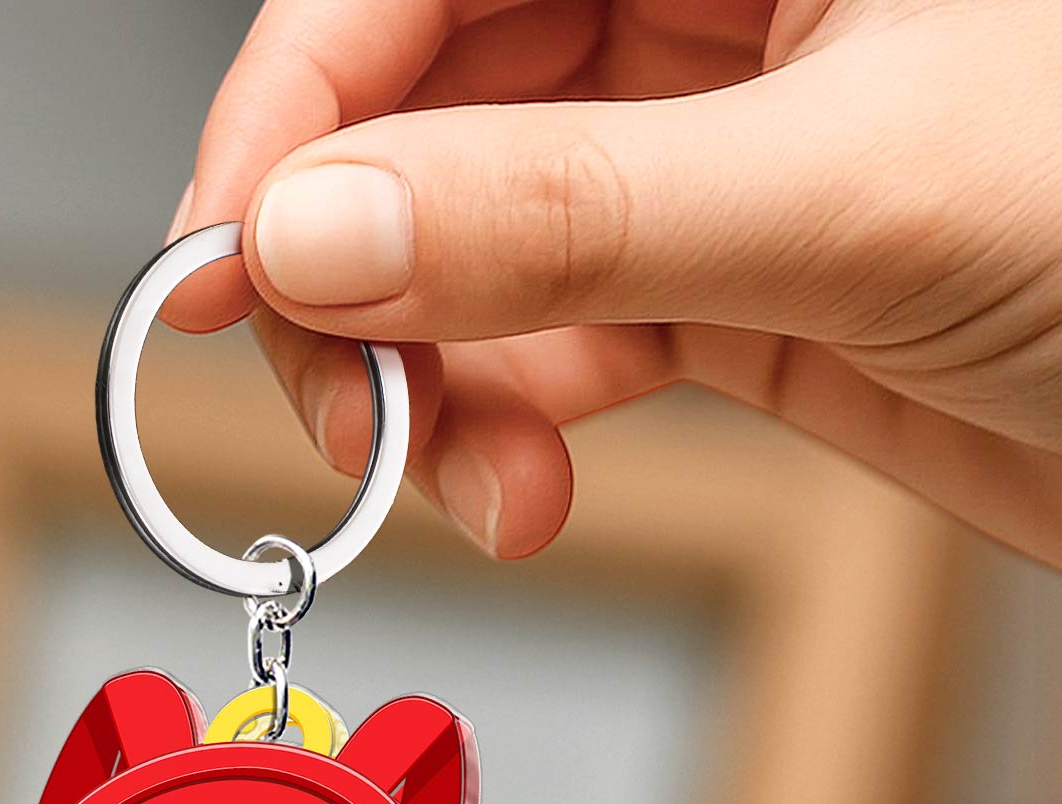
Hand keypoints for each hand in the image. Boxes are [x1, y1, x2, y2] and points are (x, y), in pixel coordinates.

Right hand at [170, 0, 1061, 566]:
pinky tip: (520, 480)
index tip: (222, 257)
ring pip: (471, 254)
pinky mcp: (720, 284)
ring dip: (435, 387)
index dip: (293, 107)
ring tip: (467, 477)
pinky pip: (548, 344)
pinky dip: (507, 427)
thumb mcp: (857, 191)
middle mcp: (709, 4)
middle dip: (360, 281)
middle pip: (422, 119)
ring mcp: (704, 153)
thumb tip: (319, 232)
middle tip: (346, 402)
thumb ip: (565, 213)